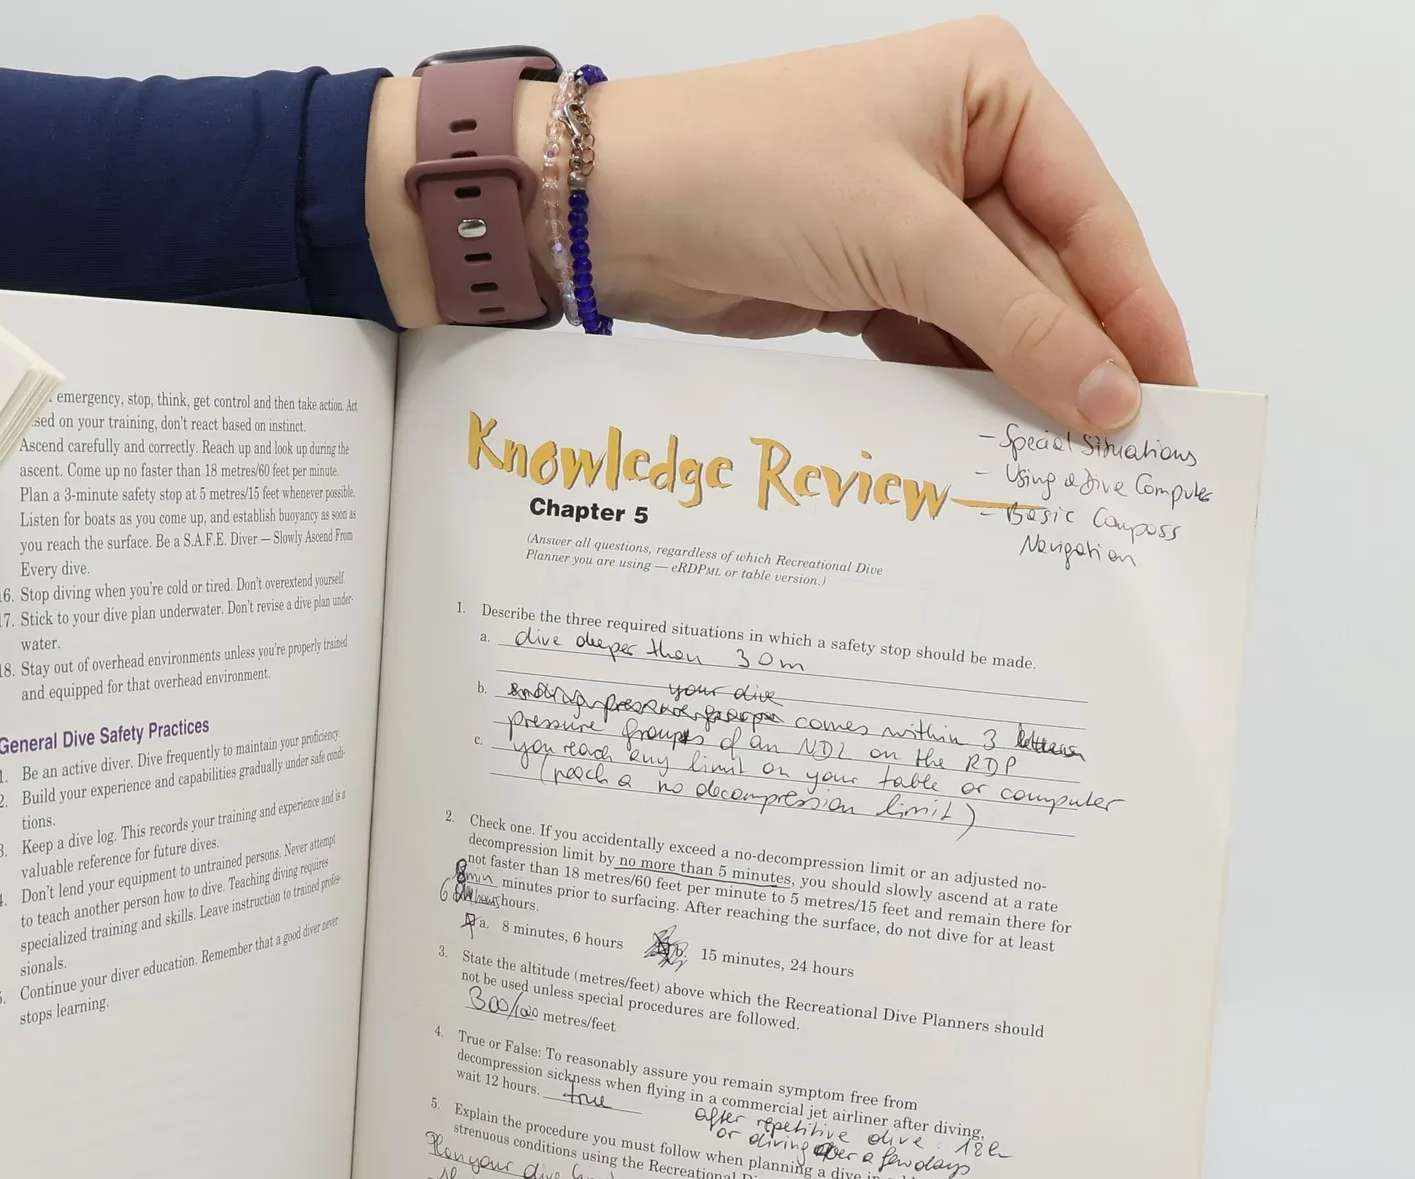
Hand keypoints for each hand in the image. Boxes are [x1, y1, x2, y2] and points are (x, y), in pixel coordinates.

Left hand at [367, 18, 1192, 433]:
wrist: (620, 212)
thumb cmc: (755, 173)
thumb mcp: (906, 242)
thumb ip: (1016, 323)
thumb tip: (1112, 398)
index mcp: (993, 95)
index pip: (1092, 216)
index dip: (1135, 310)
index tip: (1175, 394)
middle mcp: (961, 149)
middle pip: (1046, 273)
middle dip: (1076, 358)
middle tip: (1124, 456)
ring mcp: (910, 219)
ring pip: (990, 317)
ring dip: (1015, 385)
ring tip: (1060, 467)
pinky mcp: (864, 280)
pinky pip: (936, 343)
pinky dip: (954, 389)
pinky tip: (982, 444)